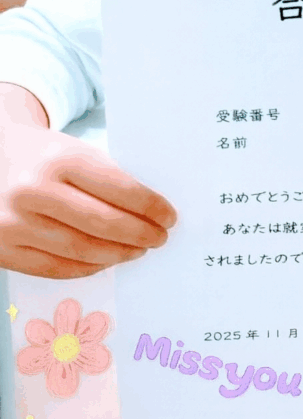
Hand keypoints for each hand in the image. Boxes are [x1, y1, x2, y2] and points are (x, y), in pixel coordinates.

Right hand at [0, 111, 177, 279]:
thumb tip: (149, 211)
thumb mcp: (72, 149)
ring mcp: (13, 223)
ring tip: (137, 250)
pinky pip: (53, 268)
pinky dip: (86, 268)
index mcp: (58, 158)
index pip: (117, 187)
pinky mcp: (1, 248)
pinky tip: (106, 260)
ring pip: (80, 251)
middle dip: (139, 234)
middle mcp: (32, 190)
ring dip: (117, 254)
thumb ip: (104, 177)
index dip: (149, 206)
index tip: (169, 216)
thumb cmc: (41, 154)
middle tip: (159, 238)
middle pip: (101, 224)